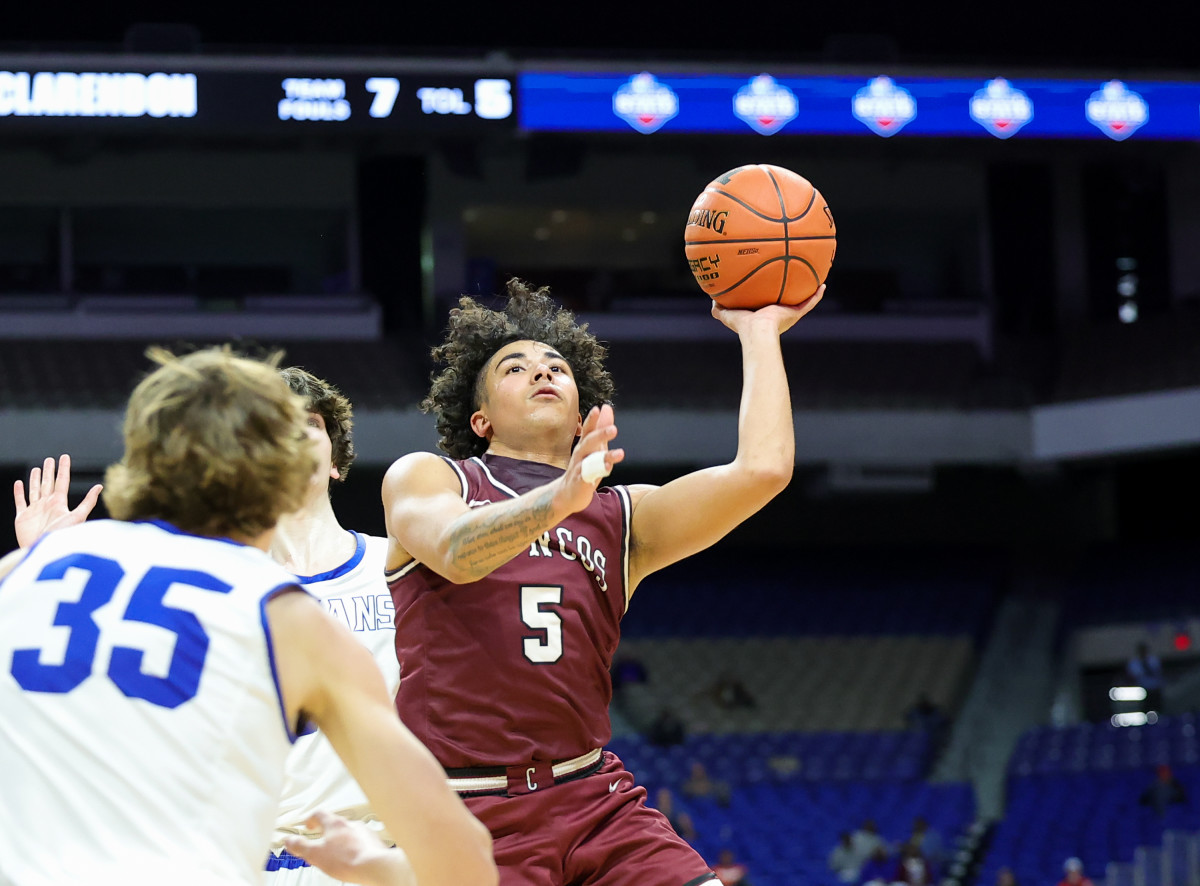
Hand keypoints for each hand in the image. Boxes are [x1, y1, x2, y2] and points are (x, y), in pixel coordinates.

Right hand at [14, 455, 102, 548]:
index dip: (63, 469)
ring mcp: (34, 511)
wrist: (43, 550)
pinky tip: (19, 484)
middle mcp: (47, 505)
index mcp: (59, 503)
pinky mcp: (22, 517)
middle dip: (48, 471)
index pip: (62, 481)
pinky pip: (20, 502)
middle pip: (47, 483)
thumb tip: (100, 486)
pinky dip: (18, 493)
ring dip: (35, 480)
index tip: (64, 457)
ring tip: (36, 468)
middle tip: (49, 460)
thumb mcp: (77, 516)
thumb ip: (88, 501)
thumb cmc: (62, 536)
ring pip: (34, 490)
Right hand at [284, 811, 415, 885]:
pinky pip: (360, 840)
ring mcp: (363, 832)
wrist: (374, 865)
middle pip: (335, 822)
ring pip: (348, 831)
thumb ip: (300, 846)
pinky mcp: (373, 842)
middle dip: (326, 830)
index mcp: (334, 823)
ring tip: (335, 850)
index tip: (307, 824)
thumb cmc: (347, 859)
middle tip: (320, 838)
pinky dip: (354, 846)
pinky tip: (352, 856)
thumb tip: (288, 840)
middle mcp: (350, 824)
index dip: (310, 818)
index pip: (319, 813)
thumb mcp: (315, 854)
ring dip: (341, 838)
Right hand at [554, 404, 624, 514]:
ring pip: (591, 461)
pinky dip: (596, 475)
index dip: (592, 420)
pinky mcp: (580, 483)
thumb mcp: (594, 446)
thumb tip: (606, 407)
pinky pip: (587, 478)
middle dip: (600, 435)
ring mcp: (579, 469)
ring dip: (605, 457)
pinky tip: (607, 471)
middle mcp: (580, 455)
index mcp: (584, 445)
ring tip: (620, 453)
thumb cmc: (583, 466)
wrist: (566, 493)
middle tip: (614, 429)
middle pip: (589, 443)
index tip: (598, 409)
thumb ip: (600, 428)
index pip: (588, 430)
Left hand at [711, 283, 824, 334]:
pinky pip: (810, 303)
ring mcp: (788, 313)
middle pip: (786, 300)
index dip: (768, 295)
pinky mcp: (796, 313)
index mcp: (764, 315)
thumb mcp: (727, 314)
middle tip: (794, 279)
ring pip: (801, 301)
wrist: (757, 331)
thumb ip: (718, 308)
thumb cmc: (742, 326)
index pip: (767, 303)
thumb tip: (712, 300)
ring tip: (814, 279)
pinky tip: (822, 284)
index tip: (770, 286)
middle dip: (790, 292)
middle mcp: (778, 314)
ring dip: (808, 291)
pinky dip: (817, 295)